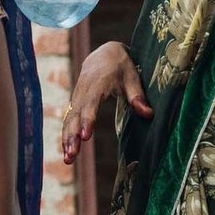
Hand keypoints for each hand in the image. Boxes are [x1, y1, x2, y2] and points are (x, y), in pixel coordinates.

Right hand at [62, 42, 151, 163]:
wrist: (103, 55)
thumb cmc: (121, 66)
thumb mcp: (132, 76)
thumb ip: (138, 96)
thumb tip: (148, 114)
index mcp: (97, 83)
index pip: (90, 103)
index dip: (87, 119)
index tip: (85, 136)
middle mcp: (82, 91)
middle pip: (74, 115)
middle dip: (72, 135)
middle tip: (72, 154)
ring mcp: (76, 98)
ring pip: (68, 120)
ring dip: (67, 140)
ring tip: (68, 159)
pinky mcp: (74, 104)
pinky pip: (68, 121)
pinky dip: (66, 136)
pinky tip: (68, 153)